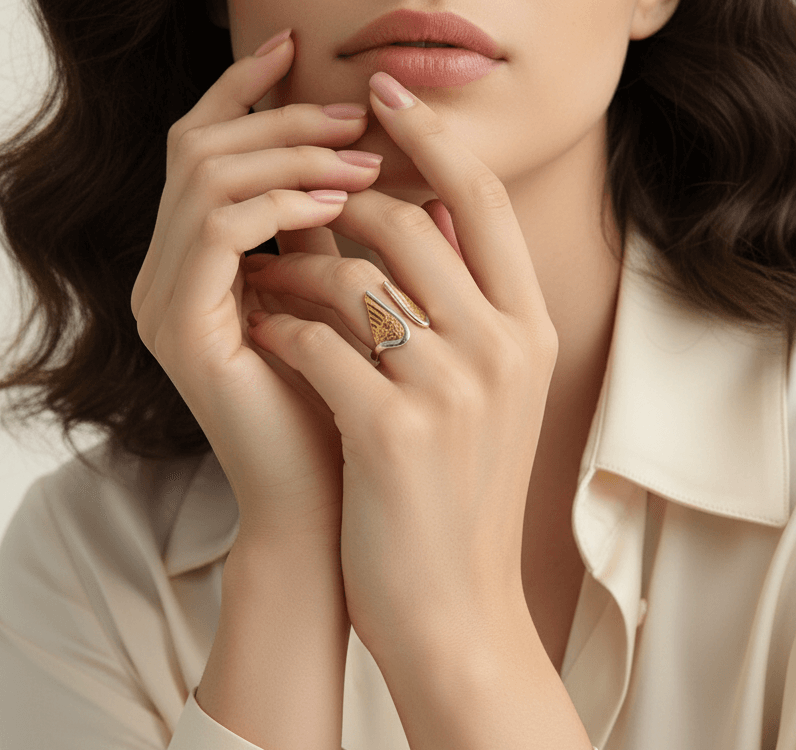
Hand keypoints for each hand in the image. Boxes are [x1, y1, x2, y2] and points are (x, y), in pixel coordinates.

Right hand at [130, 31, 382, 543]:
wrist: (335, 510)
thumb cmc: (355, 415)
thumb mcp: (355, 309)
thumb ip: (356, 240)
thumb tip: (411, 168)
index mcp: (203, 268)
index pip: (213, 153)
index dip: (254, 97)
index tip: (315, 60)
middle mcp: (169, 277)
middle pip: (201, 148)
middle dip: (283, 120)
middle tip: (360, 118)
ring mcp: (165, 301)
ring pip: (207, 176)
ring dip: (290, 154)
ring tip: (363, 161)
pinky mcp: (180, 328)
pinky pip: (217, 229)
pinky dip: (279, 204)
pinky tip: (338, 204)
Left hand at [243, 72, 558, 675]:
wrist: (456, 610)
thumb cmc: (457, 501)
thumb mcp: (484, 400)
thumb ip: (462, 308)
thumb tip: (411, 212)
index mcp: (532, 335)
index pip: (484, 201)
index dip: (430, 136)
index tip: (380, 94)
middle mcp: (503, 351)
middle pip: (408, 223)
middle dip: (336, 208)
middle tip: (290, 211)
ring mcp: (452, 390)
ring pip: (353, 277)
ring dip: (294, 273)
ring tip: (263, 284)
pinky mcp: (393, 431)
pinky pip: (316, 342)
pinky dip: (279, 331)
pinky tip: (264, 342)